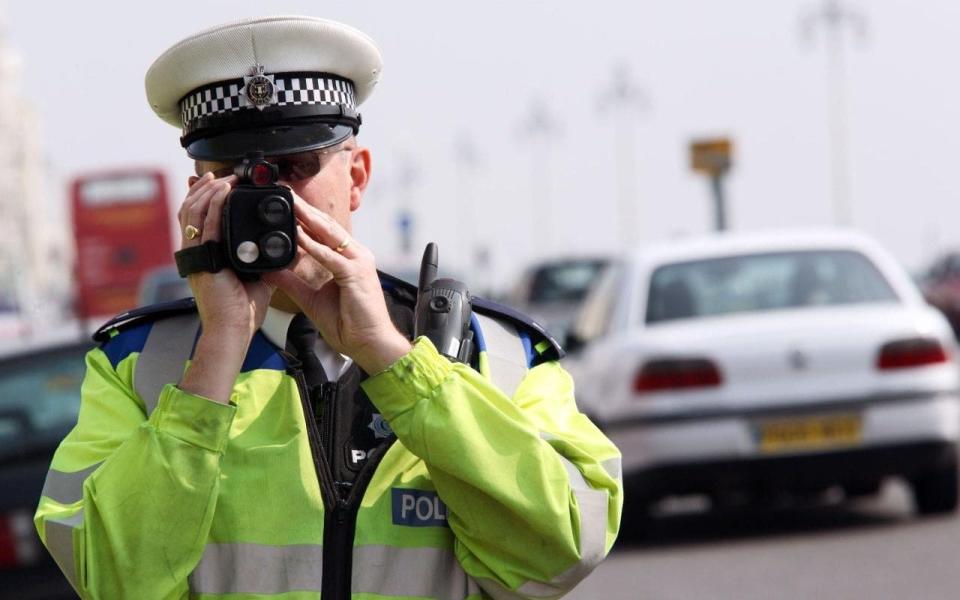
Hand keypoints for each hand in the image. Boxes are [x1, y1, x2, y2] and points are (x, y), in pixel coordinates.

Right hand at [176, 172, 275, 402]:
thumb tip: (281, 250)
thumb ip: (261, 261)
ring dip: (209, 191)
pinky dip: (212, 205)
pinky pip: (204, 224)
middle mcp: (195, 252)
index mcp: (204, 254)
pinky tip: (222, 192)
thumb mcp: (254, 277)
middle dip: (205, 188)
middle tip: (222, 174)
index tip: (220, 182)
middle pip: (190, 208)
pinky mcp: (202, 258)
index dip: (204, 197)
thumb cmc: (242, 311)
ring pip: (193, 211)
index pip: (197, 217)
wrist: (233, 331)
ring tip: (224, 178)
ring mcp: (196, 255)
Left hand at [262, 198, 411, 373]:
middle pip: (327, 226)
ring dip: (308, 219)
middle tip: (284, 193)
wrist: (370, 344)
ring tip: (289, 204)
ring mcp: (359, 262)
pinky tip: (298, 236)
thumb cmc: (350, 324)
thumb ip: (291, 281)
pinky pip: (331, 257)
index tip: (284, 205)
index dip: (304, 217)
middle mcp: (356, 255)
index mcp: (348, 259)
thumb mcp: (311, 299)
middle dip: (305, 209)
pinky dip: (313, 246)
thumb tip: (270, 269)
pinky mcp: (357, 275)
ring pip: (330, 235)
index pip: (323, 232)